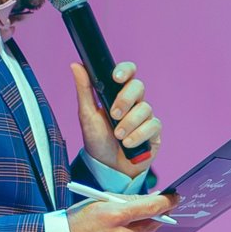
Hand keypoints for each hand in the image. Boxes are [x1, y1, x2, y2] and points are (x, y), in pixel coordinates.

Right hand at [66, 193, 174, 231]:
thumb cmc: (76, 220)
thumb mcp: (97, 203)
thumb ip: (125, 201)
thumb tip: (149, 200)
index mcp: (114, 215)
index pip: (151, 207)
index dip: (167, 202)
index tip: (176, 198)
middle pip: (152, 224)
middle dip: (157, 217)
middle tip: (160, 210)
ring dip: (141, 231)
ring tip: (125, 226)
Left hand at [71, 59, 159, 176]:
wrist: (107, 166)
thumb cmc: (97, 139)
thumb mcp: (86, 114)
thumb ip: (84, 89)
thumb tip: (76, 65)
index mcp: (118, 93)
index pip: (128, 72)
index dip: (125, 70)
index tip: (116, 78)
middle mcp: (134, 102)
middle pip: (138, 87)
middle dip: (125, 100)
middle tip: (114, 114)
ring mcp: (145, 116)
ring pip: (145, 108)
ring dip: (129, 123)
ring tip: (118, 135)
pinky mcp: (154, 132)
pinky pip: (153, 126)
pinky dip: (138, 135)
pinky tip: (128, 143)